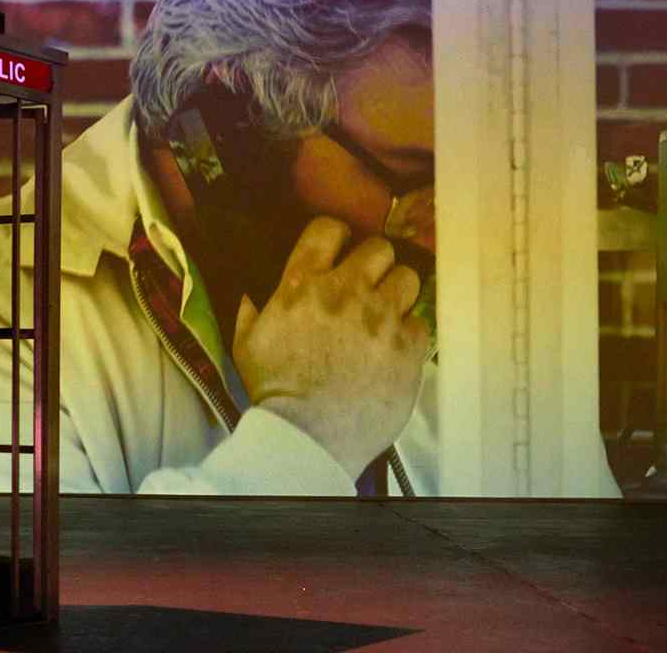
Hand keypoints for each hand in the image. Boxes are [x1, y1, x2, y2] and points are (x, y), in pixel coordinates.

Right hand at [232, 217, 431, 480]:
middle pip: (378, 248)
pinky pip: (419, 322)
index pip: (328, 229)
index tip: (339, 250)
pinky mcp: (408, 347)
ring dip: (396, 293)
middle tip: (367, 285)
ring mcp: (382, 318)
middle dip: (373, 264)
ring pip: (407, 278)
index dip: (336, 235)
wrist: (308, 437)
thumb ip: (251, 311)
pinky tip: (393, 348)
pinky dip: (408, 333)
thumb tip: (250, 294)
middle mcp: (347, 292)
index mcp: (303, 285)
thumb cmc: (275, 391)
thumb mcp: (246, 344)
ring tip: (386, 313)